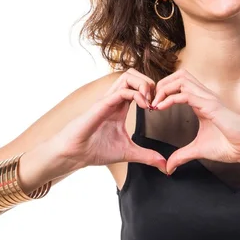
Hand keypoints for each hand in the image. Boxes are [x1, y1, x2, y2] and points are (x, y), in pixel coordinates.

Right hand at [50, 69, 166, 175]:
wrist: (75, 155)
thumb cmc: (96, 150)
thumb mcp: (128, 152)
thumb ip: (147, 156)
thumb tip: (164, 165)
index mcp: (120, 106)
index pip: (138, 85)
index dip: (152, 91)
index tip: (159, 108)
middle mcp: (115, 99)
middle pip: (133, 74)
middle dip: (150, 82)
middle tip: (156, 100)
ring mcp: (108, 99)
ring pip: (128, 75)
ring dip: (144, 84)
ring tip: (150, 102)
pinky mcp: (102, 105)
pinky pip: (122, 91)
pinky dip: (137, 94)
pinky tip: (144, 107)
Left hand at [151, 69, 239, 174]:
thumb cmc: (230, 145)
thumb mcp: (199, 150)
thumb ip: (182, 155)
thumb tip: (168, 166)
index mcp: (202, 102)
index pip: (179, 85)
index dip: (163, 91)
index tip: (151, 106)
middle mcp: (205, 96)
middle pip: (179, 75)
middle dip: (161, 84)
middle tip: (150, 100)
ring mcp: (208, 99)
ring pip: (182, 79)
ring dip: (164, 88)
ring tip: (154, 102)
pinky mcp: (211, 106)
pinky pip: (186, 94)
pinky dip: (170, 98)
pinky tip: (160, 107)